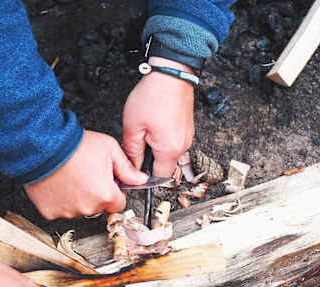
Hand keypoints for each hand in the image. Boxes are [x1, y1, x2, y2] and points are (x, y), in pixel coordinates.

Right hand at [24, 130, 147, 219]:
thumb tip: (140, 179)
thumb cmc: (73, 146)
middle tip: (86, 174)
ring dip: (77, 197)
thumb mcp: (109, 149)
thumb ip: (127, 168)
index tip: (106, 182)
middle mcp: (88, 208)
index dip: (114, 191)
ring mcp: (68, 212)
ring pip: (79, 208)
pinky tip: (58, 184)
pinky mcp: (50, 212)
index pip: (119, 204)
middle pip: (99, 207)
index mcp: (106, 195)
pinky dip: (60, 200)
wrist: (40, 145)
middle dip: (96, 194)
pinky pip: (60, 209)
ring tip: (70, 176)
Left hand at [123, 56, 194, 176]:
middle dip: (150, 161)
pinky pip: (174, 142)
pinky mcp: (187, 129)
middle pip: (165, 166)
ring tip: (146, 131)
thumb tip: (132, 166)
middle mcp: (183, 146)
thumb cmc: (153, 95)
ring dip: (157, 149)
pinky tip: (155, 125)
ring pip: (170, 154)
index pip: (159, 178)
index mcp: (169, 149)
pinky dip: (164, 139)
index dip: (145, 179)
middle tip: (137, 146)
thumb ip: (132, 151)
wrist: (172, 74)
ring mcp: (187, 137)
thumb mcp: (133, 126)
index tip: (135, 172)